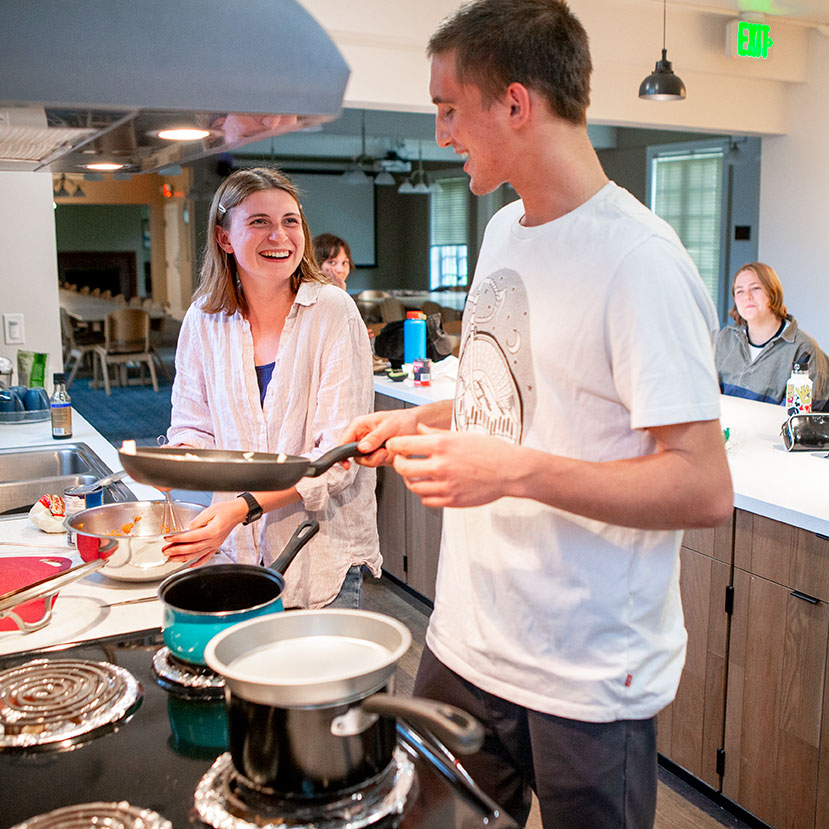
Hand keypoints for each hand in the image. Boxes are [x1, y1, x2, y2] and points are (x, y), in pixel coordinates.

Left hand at [161, 498, 247, 566]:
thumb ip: (197, 521)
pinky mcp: (216, 546)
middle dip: (177, 550)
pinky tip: (189, 565)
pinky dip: (197, 563)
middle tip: (165, 551)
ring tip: (172, 558)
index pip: (191, 537)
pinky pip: (206, 557)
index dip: (178, 538)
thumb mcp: (210, 510)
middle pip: (192, 548)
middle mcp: (214, 540)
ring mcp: (215, 545)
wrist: (238, 512)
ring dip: (183, 557)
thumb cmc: (226, 510)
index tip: (168, 538)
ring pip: (197, 555)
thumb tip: (187, 528)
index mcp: (212, 531)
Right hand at [340, 408, 420, 467]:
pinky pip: (376, 463)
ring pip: (366, 461)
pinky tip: (392, 452)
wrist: (417, 426)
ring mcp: (370, 447)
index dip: (343, 455)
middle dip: (369, 458)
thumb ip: (374, 437)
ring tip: (389, 450)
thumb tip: (362, 448)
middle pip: (355, 455)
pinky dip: (384, 460)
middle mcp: (363, 437)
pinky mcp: (378, 455)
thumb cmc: (402, 420)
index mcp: (360, 426)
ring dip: (378, 459)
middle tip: (383, 452)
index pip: (344, 442)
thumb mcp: (388, 426)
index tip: (347, 464)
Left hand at [387, 425, 519, 507]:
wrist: (510, 470)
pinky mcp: (452, 500)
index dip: (394, 445)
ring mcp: (446, 485)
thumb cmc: (490, 450)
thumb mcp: (461, 435)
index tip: (395, 446)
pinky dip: (424, 494)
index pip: (403, 445)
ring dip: (410, 480)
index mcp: (442, 445)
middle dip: (398, 464)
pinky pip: (427, 500)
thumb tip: (419, 429)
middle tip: (402, 461)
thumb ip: (435, 433)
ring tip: (416, 474)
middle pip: (403, 468)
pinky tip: (430, 486)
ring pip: (413, 487)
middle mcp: (441, 466)